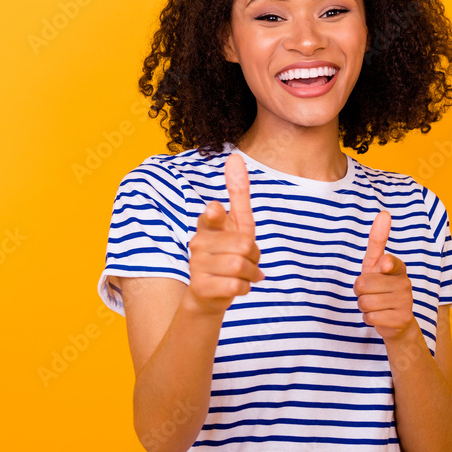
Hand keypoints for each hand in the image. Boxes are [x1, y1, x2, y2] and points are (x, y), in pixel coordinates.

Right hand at [184, 153, 263, 316]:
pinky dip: (245, 288)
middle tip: (247, 260)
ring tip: (243, 274)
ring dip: (251, 273)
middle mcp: (199, 243)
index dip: (214, 214)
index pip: (211, 217)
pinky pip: (236, 285)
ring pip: (241, 266)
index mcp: (208, 225)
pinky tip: (237, 286)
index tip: (215, 208)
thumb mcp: (237, 223)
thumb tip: (235, 157)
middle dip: (254, 255)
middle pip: (243, 245)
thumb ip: (238, 193)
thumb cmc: (227, 252)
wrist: (210, 294)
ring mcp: (197, 266)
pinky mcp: (201, 287)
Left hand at [354, 210, 414, 340]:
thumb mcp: (375, 264)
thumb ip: (377, 241)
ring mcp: (405, 302)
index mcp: (398, 267)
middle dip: (359, 291)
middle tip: (370, 293)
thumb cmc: (381, 288)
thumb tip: (384, 213)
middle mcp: (405, 283)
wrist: (397, 321)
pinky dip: (369, 318)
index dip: (384, 265)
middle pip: (363, 284)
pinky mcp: (402, 320)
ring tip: (375, 305)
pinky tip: (380, 317)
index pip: (389, 262)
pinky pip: (370, 317)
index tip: (383, 266)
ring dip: (364, 306)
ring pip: (365, 302)